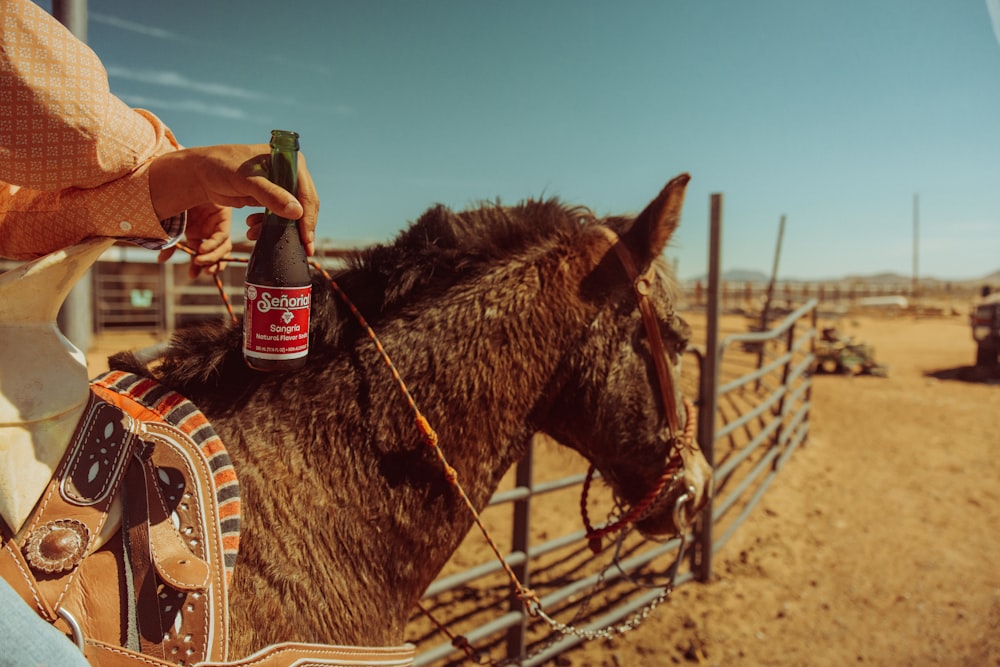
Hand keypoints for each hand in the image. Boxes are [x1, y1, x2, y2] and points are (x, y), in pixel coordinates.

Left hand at [149, 144, 319, 256]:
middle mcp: (289, 172)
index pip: (306, 193)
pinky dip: (268, 226)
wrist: (201, 173)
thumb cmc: (222, 168)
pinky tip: (253, 230)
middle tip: (301, 249)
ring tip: (256, 234)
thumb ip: (272, 195)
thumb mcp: (247, 181)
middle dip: (298, 228)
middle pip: (304, 205)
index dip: (308, 218)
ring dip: (279, 228)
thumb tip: (297, 213)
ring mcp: (280, 185)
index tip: (306, 239)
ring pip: (291, 213)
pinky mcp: (270, 196)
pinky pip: (278, 216)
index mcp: (289, 161)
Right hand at [157, 203, 232, 276]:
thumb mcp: (169, 222)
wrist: (181, 177)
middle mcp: (207, 230)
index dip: (198, 266)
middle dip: (209, 265)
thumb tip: (161, 261)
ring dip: (213, 259)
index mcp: (194, 232)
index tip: (193, 274)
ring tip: (201, 263)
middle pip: (214, 253)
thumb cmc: (172, 197)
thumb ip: (169, 241)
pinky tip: (201, 250)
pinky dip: (213, 246)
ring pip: (221, 248)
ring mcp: (215, 224)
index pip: (200, 253)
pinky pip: (221, 237)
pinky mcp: (222, 219)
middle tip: (201, 273)